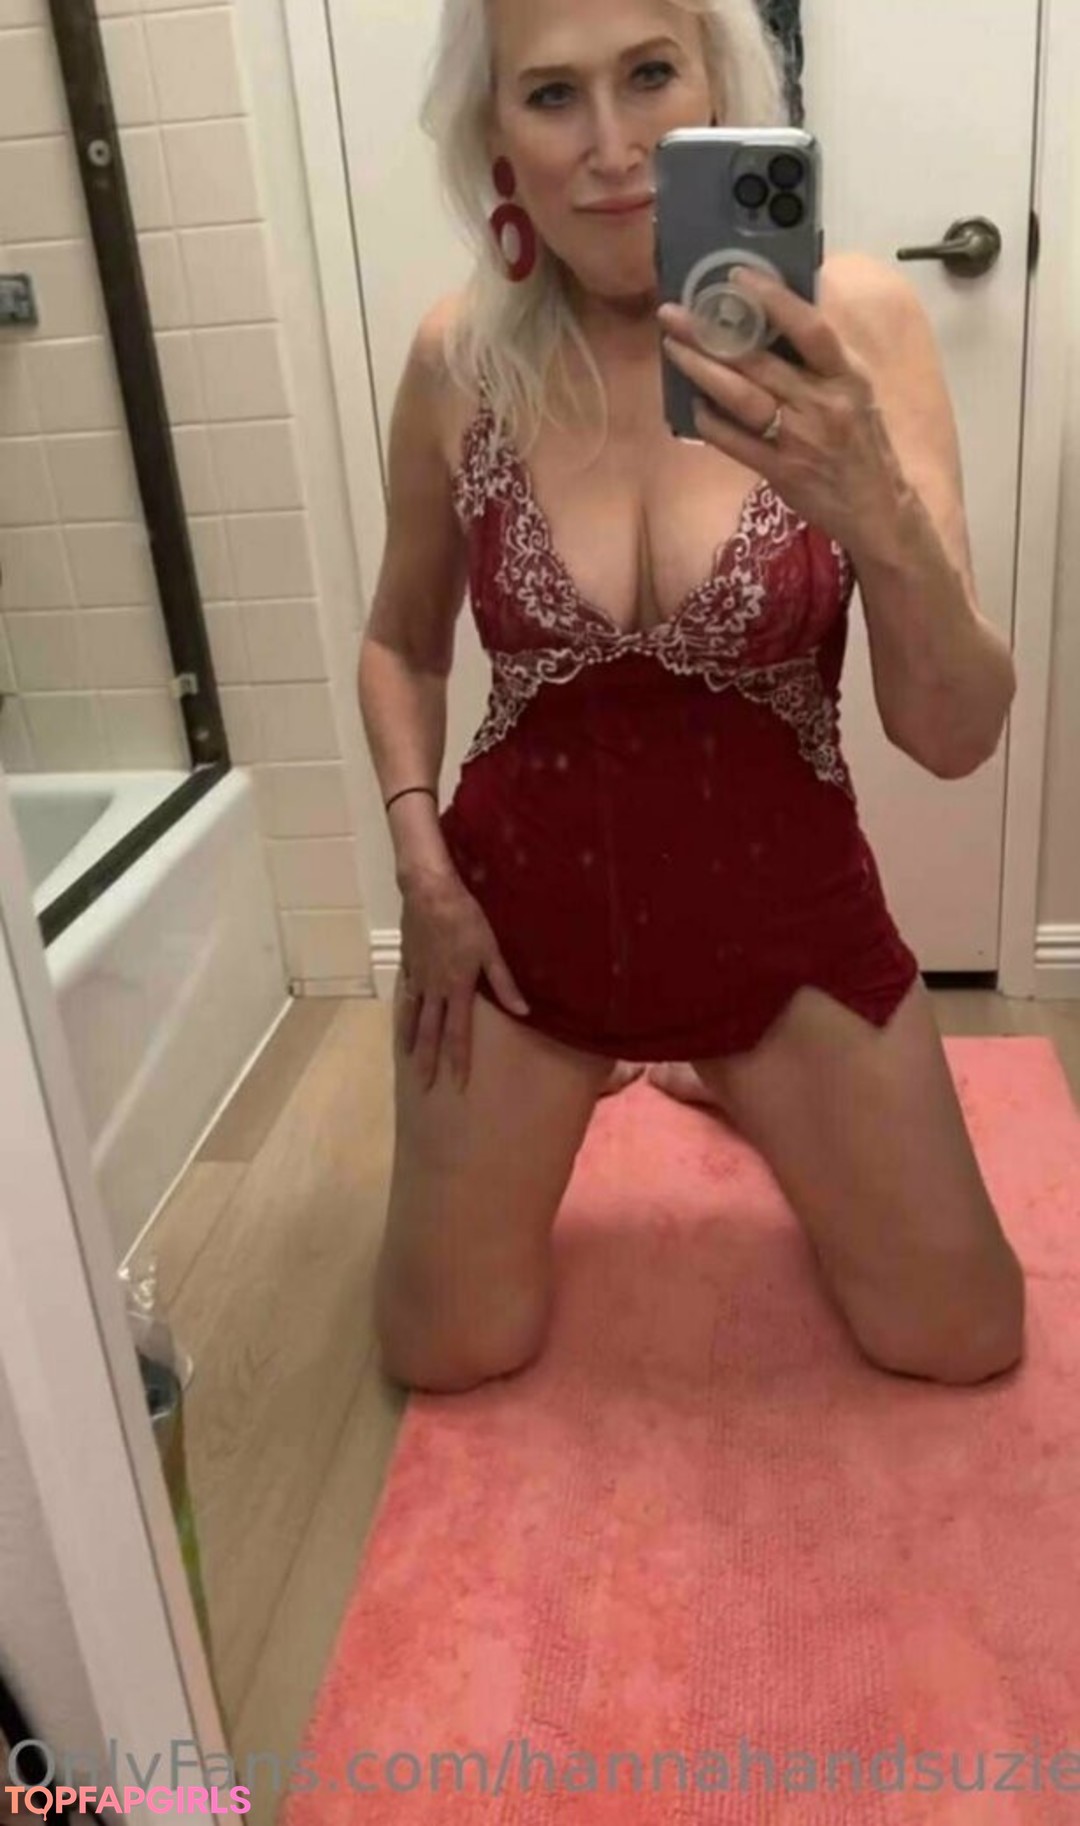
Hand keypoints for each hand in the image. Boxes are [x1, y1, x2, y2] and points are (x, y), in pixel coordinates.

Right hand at [398, 870, 529, 1092]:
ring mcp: (418, 977)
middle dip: (428, 1061)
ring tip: (408, 1058)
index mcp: (457, 988)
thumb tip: (523, 1011)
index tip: (456, 1085)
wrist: (429, 893)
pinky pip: (406, 992)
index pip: (458, 1033)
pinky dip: (404, 1009)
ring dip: (411, 1039)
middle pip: (430, 1032)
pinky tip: (404, 1015)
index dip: (458, 1060)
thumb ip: (504, 983)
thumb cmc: (465, 919)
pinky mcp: (409, 962)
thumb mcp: (491, 950)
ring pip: (413, 1015)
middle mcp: (435, 989)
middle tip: (423, 1085)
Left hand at [658, 267, 909, 559]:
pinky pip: (735, 442)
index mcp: (846, 375)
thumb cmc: (862, 442)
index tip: (737, 277)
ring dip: (701, 371)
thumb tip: (776, 316)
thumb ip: (820, 358)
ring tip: (673, 348)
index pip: (810, 327)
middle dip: (710, 333)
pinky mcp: (781, 471)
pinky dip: (710, 421)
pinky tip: (692, 404)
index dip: (773, 299)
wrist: (878, 509)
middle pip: (759, 361)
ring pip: (741, 398)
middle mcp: (822, 403)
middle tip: (674, 312)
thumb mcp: (855, 390)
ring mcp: (799, 439)